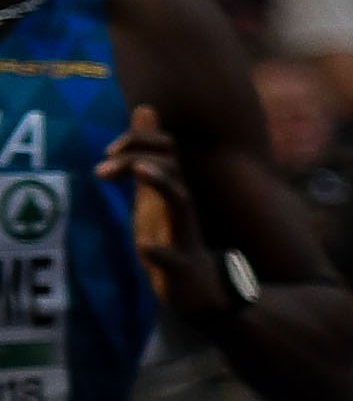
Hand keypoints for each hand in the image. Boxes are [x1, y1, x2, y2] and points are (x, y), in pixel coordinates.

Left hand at [100, 107, 210, 326]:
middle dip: (136, 156)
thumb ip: (147, 155)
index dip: (138, 138)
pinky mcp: (183, 268)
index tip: (109, 151)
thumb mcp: (155, 193)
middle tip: (104, 168)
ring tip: (140, 170)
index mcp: (173, 189)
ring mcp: (184, 235)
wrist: (201, 290)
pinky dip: (161, 252)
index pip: (164, 147)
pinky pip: (174, 258)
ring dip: (161, 183)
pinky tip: (146, 247)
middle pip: (169, 167)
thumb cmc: (175, 238)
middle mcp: (182, 206)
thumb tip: (144, 110)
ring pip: (180, 202)